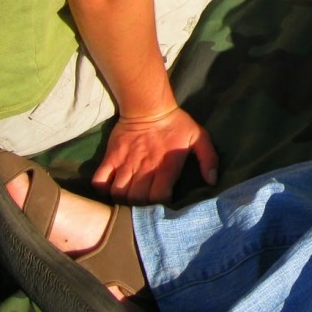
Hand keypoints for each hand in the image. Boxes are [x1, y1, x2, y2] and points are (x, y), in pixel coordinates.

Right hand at [92, 106, 217, 204]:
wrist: (148, 105)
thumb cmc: (176, 124)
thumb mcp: (199, 137)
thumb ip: (209, 159)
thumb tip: (212, 181)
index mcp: (165, 167)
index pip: (158, 199)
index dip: (159, 205)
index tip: (162, 202)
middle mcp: (144, 169)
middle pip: (136, 200)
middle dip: (140, 206)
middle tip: (144, 202)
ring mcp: (125, 164)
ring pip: (118, 194)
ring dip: (123, 199)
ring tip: (129, 197)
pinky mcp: (110, 157)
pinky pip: (99, 181)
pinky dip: (103, 189)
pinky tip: (112, 188)